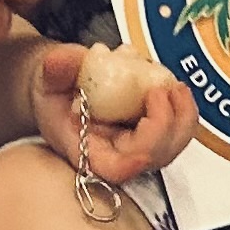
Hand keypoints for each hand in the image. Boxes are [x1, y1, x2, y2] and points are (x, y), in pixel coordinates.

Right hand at [31, 43, 194, 184]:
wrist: (61, 90)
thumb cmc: (52, 92)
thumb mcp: (46, 78)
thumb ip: (54, 70)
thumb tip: (60, 61)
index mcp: (87, 151)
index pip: (118, 168)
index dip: (140, 153)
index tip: (147, 115)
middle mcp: (116, 154)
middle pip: (154, 158)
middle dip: (169, 124)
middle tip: (164, 88)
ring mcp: (135, 145)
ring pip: (171, 146)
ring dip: (183, 117)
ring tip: (175, 86)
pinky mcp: (149, 132)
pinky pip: (175, 130)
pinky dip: (181, 110)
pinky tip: (173, 86)